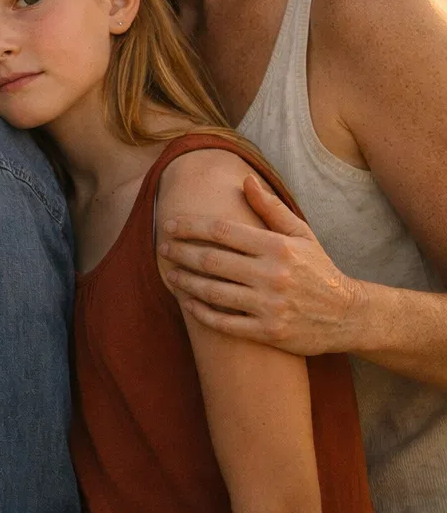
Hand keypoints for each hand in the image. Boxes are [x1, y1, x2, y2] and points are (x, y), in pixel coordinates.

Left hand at [159, 175, 363, 355]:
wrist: (349, 316)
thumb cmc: (319, 270)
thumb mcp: (301, 235)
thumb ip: (271, 208)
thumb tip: (245, 180)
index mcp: (277, 247)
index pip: (222, 231)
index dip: (191, 227)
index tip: (170, 225)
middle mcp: (272, 275)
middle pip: (212, 261)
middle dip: (181, 253)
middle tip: (161, 248)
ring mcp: (270, 306)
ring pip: (213, 292)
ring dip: (185, 282)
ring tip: (170, 274)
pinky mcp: (269, 332)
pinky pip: (225, 323)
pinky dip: (202, 314)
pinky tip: (188, 304)